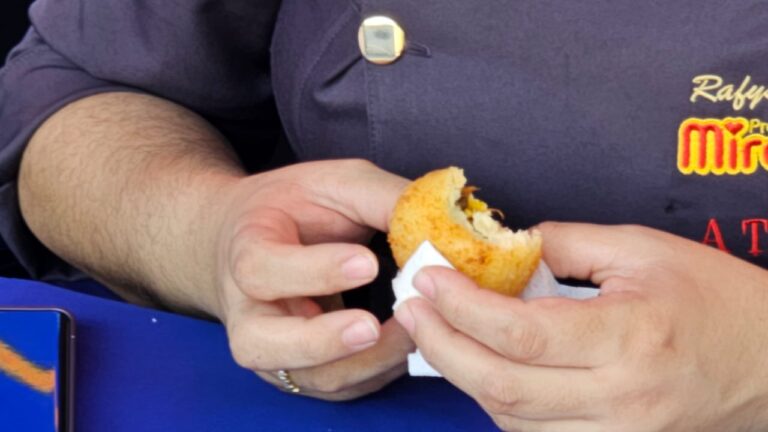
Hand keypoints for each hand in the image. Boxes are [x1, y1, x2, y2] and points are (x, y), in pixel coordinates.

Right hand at [215, 159, 413, 399]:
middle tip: (372, 327)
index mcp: (246, 250)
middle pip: (260, 344)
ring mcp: (270, 348)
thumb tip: (443, 223)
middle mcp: (246, 310)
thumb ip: (383, 198)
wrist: (254, 237)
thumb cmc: (297, 207)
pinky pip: (338, 386)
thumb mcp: (335, 184)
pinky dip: (377, 372)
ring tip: (413, 334)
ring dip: (366, 362)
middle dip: (321, 341)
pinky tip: (408, 347)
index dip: (315, 271)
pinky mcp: (299, 370)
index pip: (263, 269)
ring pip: (307, 376)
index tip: (368, 264)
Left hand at [395, 222, 767, 430]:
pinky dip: (498, 404)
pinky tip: (482, 368)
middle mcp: (620, 398)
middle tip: (411, 307)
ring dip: (463, 375)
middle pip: (500, 384)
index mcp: (630, 336)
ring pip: (510, 419)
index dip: (460, 305)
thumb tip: (502, 245)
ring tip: (436, 332)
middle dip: (441, 345)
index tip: (428, 277)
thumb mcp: (643, 249)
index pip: (520, 332)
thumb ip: (565, 244)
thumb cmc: (714, 297)